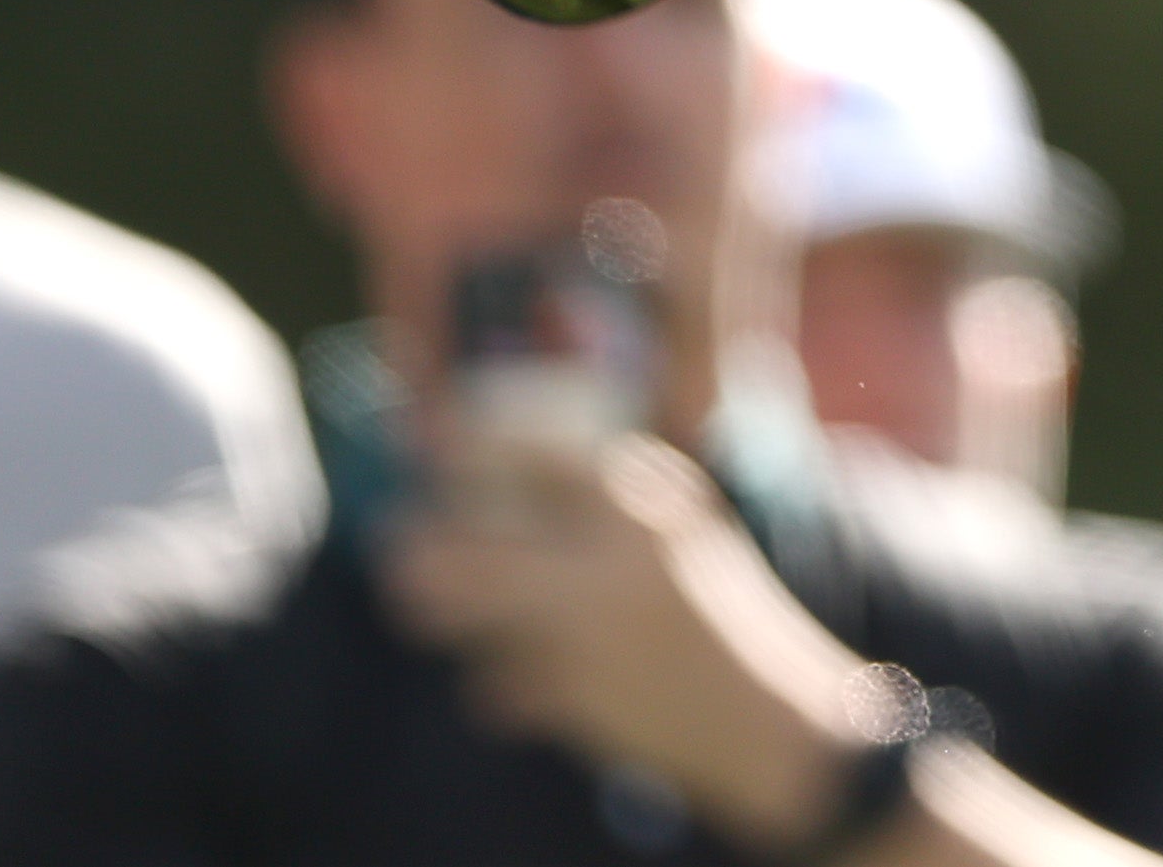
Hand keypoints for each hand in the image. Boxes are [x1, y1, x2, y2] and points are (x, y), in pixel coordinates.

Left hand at [385, 420, 887, 850]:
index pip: (535, 456)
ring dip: (434, 606)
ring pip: (469, 617)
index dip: (470, 444)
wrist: (766, 722)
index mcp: (642, 510)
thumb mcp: (687, 530)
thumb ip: (620, 501)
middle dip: (418, 544)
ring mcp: (582, 640)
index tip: (435, 440)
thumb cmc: (728, 614)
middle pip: (471, 547)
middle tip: (397, 538)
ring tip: (413, 593)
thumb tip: (532, 468)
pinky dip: (493, 681)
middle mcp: (605, 567)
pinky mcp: (572, 703)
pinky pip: (496, 685)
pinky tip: (496, 675)